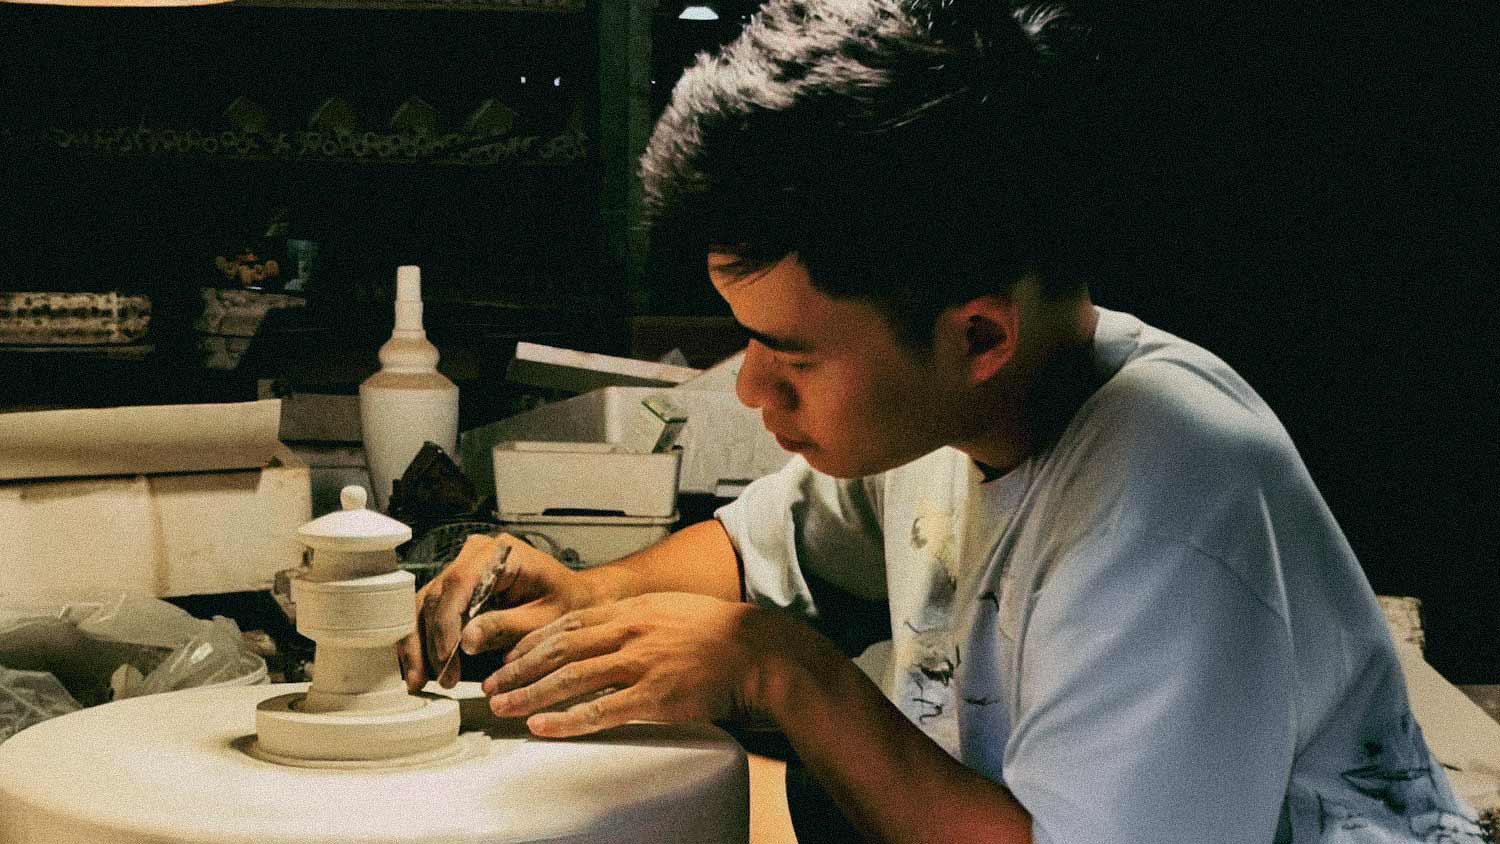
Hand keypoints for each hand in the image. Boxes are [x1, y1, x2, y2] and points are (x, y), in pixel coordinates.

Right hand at [397, 533, 595, 690]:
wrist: (575, 600)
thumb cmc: (567, 604)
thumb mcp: (545, 620)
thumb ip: (507, 626)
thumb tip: (467, 640)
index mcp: (501, 553)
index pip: (461, 583)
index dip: (448, 624)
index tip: (448, 657)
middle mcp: (475, 555)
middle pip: (438, 595)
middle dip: (431, 641)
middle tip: (437, 678)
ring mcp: (462, 570)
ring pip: (426, 604)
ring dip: (419, 644)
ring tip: (419, 680)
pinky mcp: (456, 590)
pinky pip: (430, 613)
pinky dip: (423, 641)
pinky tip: (420, 669)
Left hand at [481, 592, 785, 737]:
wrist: (758, 652)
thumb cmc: (719, 633)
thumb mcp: (671, 609)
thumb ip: (636, 617)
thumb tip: (605, 627)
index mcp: (632, 610)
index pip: (568, 623)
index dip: (533, 642)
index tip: (509, 657)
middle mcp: (629, 632)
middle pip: (560, 650)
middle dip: (519, 669)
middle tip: (490, 685)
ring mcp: (641, 664)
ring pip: (571, 679)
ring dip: (530, 694)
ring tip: (501, 707)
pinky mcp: (654, 697)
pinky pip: (601, 711)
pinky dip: (567, 720)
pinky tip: (542, 726)